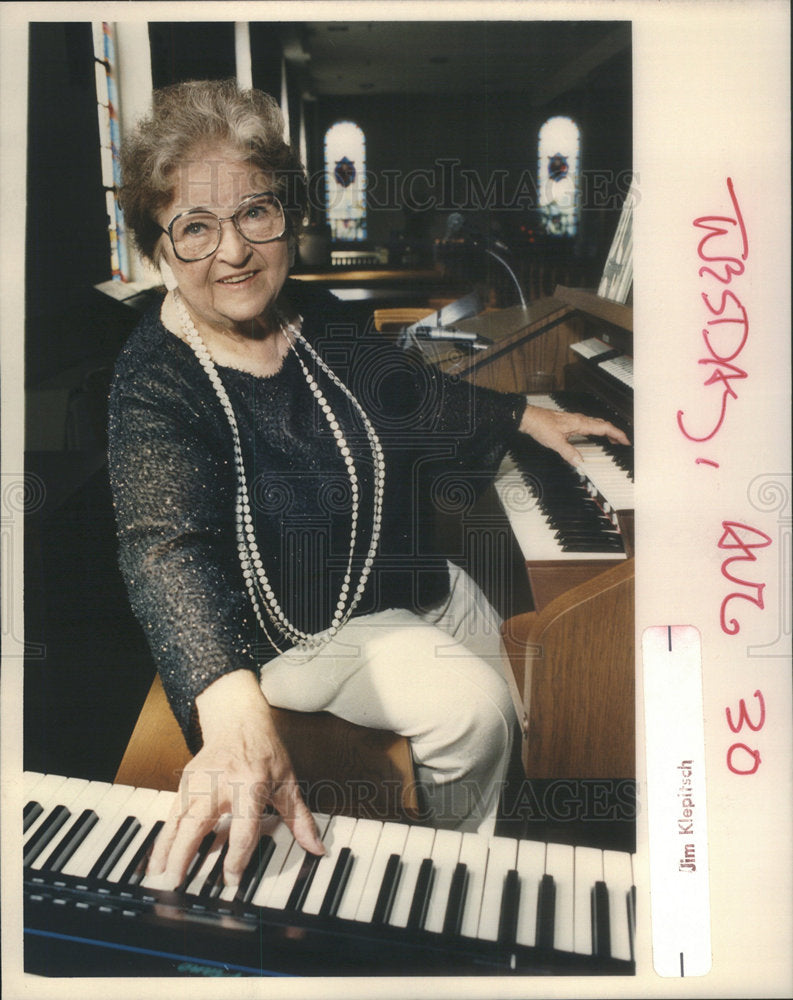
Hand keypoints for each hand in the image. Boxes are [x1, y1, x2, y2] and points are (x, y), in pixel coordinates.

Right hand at [147, 670, 323, 889]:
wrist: (240, 720)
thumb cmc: (266, 752)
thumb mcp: (287, 783)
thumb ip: (300, 819)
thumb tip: (317, 848)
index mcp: (251, 785)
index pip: (242, 828)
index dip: (236, 857)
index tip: (230, 880)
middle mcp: (221, 784)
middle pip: (198, 822)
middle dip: (184, 854)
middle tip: (176, 883)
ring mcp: (199, 782)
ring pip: (178, 819)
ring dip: (166, 849)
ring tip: (157, 876)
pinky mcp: (186, 782)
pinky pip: (171, 814)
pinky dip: (162, 837)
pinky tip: (156, 859)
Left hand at [518, 403, 630, 465]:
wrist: (529, 417)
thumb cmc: (540, 425)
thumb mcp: (555, 442)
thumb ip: (568, 453)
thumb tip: (580, 463)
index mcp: (580, 423)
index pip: (604, 428)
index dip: (617, 434)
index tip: (626, 441)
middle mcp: (579, 420)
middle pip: (603, 425)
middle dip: (615, 433)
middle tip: (623, 443)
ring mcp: (575, 420)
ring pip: (596, 424)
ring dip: (606, 432)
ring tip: (612, 441)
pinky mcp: (569, 422)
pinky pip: (588, 425)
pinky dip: (596, 431)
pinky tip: (593, 436)